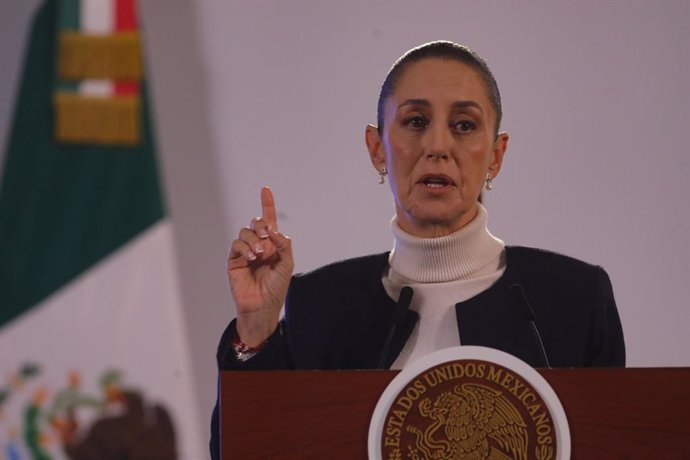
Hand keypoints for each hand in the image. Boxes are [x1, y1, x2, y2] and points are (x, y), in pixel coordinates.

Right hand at [227, 187, 293, 345]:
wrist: (262, 306)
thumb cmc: (277, 287)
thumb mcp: (287, 264)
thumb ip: (283, 244)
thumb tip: (274, 230)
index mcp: (272, 245)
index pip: (269, 220)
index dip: (267, 204)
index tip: (265, 189)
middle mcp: (258, 245)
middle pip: (256, 223)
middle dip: (262, 224)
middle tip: (268, 235)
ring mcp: (245, 252)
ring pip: (245, 232)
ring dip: (253, 239)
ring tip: (259, 254)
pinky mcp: (234, 260)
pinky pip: (236, 245)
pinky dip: (244, 247)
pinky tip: (251, 257)